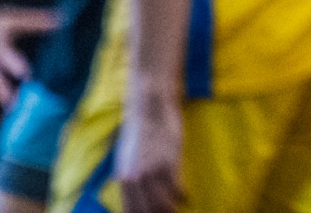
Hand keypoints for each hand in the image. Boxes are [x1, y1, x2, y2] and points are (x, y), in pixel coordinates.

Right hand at [0, 0, 58, 105]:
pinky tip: (4, 100)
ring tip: (17, 110)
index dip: (27, 76)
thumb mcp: (13, 18)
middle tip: (25, 110)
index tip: (38, 86)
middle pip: (0, 85)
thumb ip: (36, 22)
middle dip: (13, 97)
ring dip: (3, 98)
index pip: (15, 65)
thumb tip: (61, 21)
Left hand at [117, 85, 185, 212]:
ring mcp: (151, 173)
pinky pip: (177, 191)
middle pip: (148, 212)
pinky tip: (186, 197)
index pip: (131, 212)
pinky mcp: (168, 164)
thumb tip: (135, 192)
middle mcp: (135, 180)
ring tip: (178, 208)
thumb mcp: (128, 157)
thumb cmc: (142, 130)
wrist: (150, 107)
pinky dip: (183, 197)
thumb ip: (131, 176)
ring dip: (172, 210)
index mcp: (124, 179)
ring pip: (163, 207)